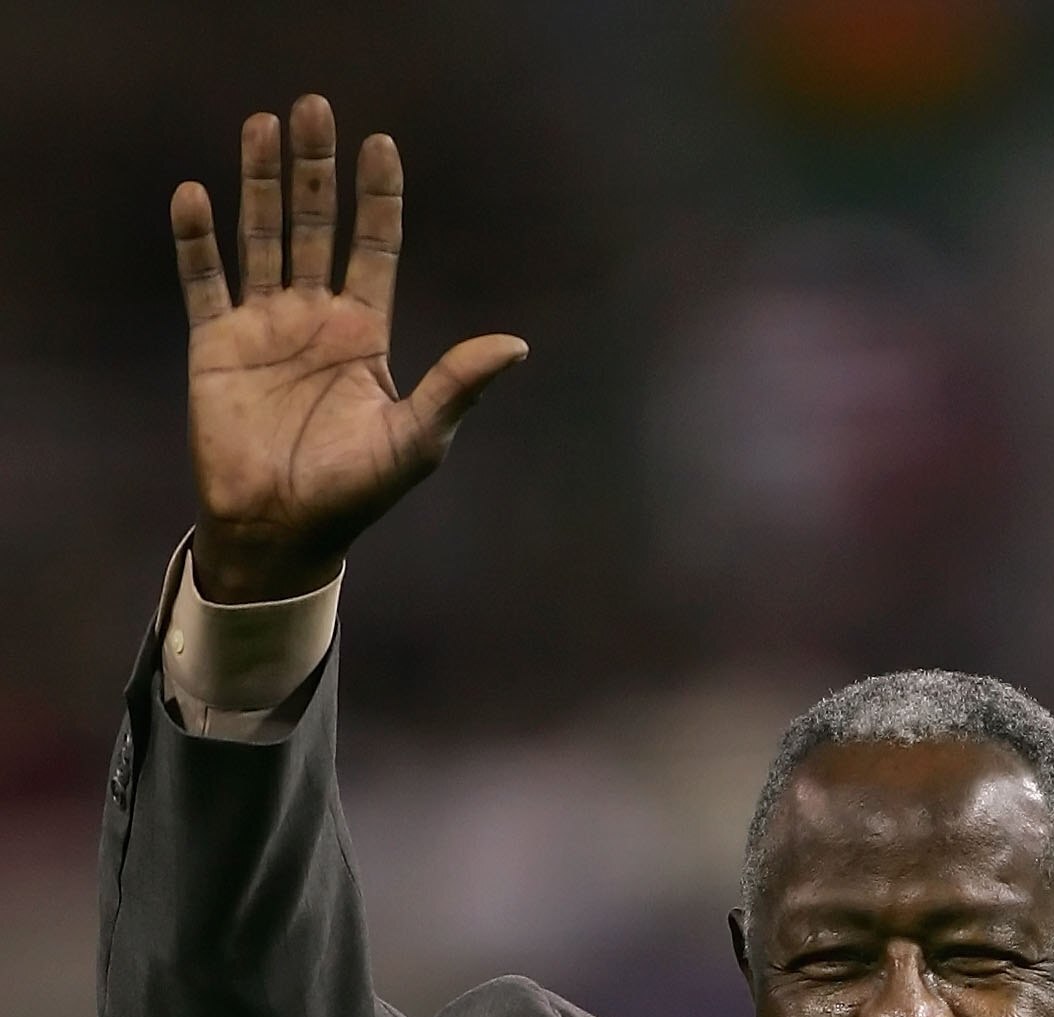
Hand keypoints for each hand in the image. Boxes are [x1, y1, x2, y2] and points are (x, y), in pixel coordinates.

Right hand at [172, 93, 526, 603]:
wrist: (281, 531)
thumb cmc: (353, 494)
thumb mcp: (416, 440)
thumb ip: (458, 386)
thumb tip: (517, 345)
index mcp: (364, 334)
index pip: (374, 247)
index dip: (378, 197)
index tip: (381, 145)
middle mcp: (314, 318)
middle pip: (314, 224)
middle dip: (313, 169)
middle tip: (313, 108)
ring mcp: (263, 326)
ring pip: (261, 236)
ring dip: (259, 183)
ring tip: (261, 125)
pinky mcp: (216, 344)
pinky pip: (204, 280)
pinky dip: (196, 240)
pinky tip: (196, 194)